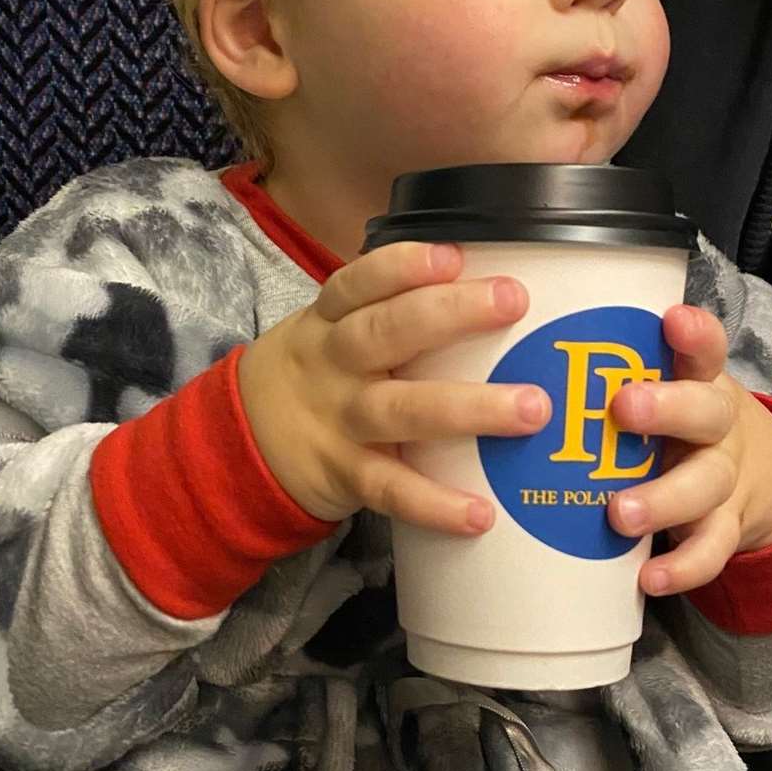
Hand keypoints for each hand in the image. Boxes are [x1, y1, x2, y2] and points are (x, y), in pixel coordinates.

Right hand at [237, 242, 550, 534]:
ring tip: (530, 408)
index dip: (402, 266)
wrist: (241, 442)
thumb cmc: (318, 374)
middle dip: (450, 313)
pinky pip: (392, 490)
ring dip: (467, 409)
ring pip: (400, 410)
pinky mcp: (346, 476)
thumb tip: (492, 288)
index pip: (358, 283)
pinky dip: (435, 504)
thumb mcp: (331, 330)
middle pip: (385, 333)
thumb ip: (393, 310)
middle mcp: (334, 364)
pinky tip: (480, 514)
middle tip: (512, 300)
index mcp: (330, 320)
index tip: (452, 255)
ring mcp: (340, 421)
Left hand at [606, 304, 771, 597]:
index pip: (704, 347)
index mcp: (696, 380)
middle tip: (624, 407)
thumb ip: (600, 373)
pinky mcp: (725, 525)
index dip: (693, 332)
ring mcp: (723, 476)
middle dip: (667, 408)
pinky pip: (711, 549)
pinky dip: (682, 566)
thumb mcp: (657, 386)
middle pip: (706, 411)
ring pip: (706, 484)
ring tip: (619, 513)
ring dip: (664, 498)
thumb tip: (498, 352)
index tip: (672, 319)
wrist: (757, 475)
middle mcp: (715, 424)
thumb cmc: (673, 421)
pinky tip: (649, 577)